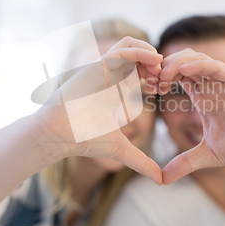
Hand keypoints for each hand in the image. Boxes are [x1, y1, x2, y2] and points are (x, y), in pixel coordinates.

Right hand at [33, 37, 162, 184]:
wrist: (59, 136)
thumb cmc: (84, 139)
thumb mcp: (122, 149)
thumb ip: (141, 161)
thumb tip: (160, 180)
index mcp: (117, 89)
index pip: (140, 70)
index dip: (156, 76)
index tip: (163, 90)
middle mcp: (111, 76)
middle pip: (138, 54)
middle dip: (156, 62)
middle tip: (165, 77)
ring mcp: (103, 69)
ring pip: (130, 45)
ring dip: (149, 52)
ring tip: (160, 67)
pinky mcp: (96, 66)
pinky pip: (121, 50)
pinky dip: (139, 52)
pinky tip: (153, 62)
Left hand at [158, 49, 224, 183]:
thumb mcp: (211, 154)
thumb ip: (186, 162)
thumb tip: (162, 179)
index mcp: (202, 96)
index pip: (173, 77)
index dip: (156, 79)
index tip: (143, 90)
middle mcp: (210, 85)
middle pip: (179, 62)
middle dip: (160, 68)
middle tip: (147, 82)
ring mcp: (224, 81)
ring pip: (194, 58)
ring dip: (174, 64)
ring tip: (161, 78)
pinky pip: (215, 66)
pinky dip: (198, 65)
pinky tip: (184, 71)